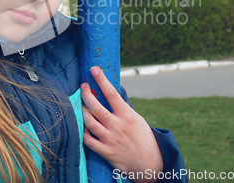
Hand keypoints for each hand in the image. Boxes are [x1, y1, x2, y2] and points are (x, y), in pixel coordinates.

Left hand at [81, 66, 163, 182]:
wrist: (151, 164)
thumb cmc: (143, 138)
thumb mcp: (136, 119)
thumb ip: (122, 109)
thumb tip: (110, 94)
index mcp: (127, 115)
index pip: (111, 93)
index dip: (102, 80)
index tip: (94, 69)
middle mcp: (117, 126)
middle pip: (95, 107)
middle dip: (86, 94)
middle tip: (83, 86)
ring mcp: (110, 139)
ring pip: (89, 122)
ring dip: (83, 112)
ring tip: (82, 106)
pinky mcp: (106, 152)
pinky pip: (88, 140)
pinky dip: (84, 132)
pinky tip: (84, 126)